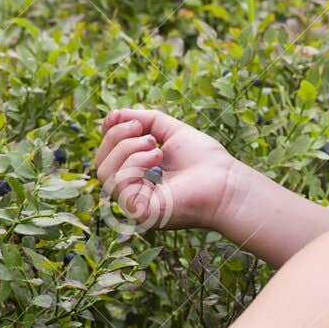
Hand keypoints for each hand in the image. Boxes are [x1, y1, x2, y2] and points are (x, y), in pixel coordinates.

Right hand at [96, 106, 240, 234]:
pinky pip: (119, 184)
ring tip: (155, 146)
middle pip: (101, 163)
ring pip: (105, 173)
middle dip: (117, 138)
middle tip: (147, 133)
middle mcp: (133, 192)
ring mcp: (135, 204)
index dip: (110, 133)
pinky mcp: (141, 212)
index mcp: (138, 175)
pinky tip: (157, 158)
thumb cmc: (205, 160)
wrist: (227, 183)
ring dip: (127, 150)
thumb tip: (111, 115)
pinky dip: (134, 164)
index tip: (125, 118)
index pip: (107, 154)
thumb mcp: (170, 131)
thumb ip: (143, 120)